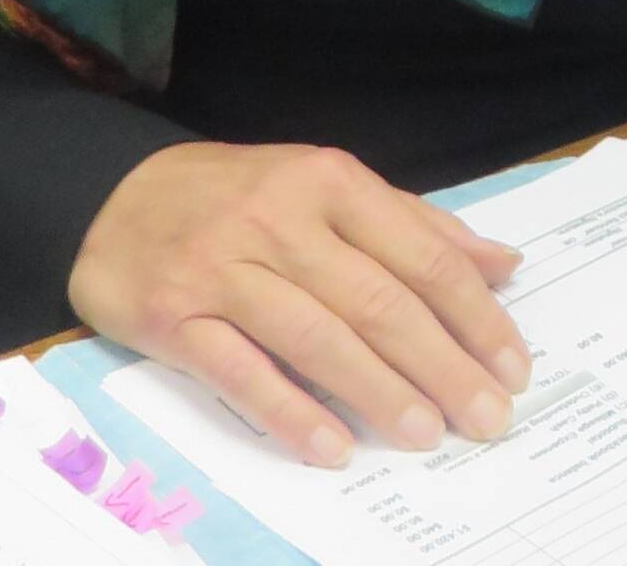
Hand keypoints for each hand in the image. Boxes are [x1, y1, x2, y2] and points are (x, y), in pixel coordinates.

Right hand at [69, 141, 531, 468]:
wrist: (114, 197)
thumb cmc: (239, 196)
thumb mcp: (326, 186)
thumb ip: (414, 224)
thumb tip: (504, 264)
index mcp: (328, 180)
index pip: (419, 251)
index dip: (472, 313)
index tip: (512, 365)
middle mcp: (280, 217)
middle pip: (375, 299)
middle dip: (440, 363)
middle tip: (486, 418)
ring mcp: (224, 268)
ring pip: (316, 336)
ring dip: (377, 391)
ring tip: (426, 435)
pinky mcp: (174, 316)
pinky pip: (241, 370)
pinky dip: (289, 411)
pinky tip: (332, 446)